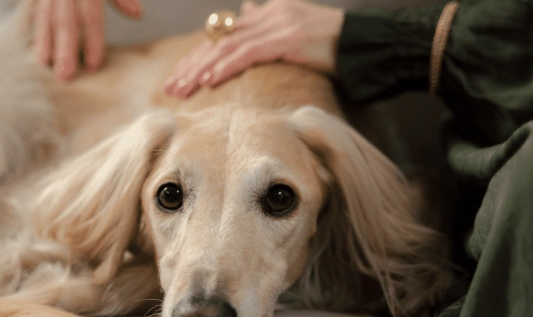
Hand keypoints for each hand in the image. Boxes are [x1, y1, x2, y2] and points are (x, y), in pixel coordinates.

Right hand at [29, 0, 143, 80]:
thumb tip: (137, 15)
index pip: (90, 14)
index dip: (92, 39)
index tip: (93, 65)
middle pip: (65, 19)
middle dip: (64, 48)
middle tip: (65, 76)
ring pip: (44, 13)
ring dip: (44, 40)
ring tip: (45, 64)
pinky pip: (32, 5)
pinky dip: (33, 24)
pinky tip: (34, 42)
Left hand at [163, 0, 343, 97]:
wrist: (361, 43)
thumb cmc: (331, 44)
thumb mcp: (295, 31)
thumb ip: (268, 24)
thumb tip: (247, 11)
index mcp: (266, 14)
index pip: (222, 36)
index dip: (197, 56)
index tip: (179, 76)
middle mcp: (267, 15)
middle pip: (218, 40)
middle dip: (191, 64)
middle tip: (171, 86)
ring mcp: (275, 25)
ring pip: (227, 47)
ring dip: (201, 69)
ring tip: (183, 88)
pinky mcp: (286, 39)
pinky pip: (247, 54)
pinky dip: (225, 67)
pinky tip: (208, 81)